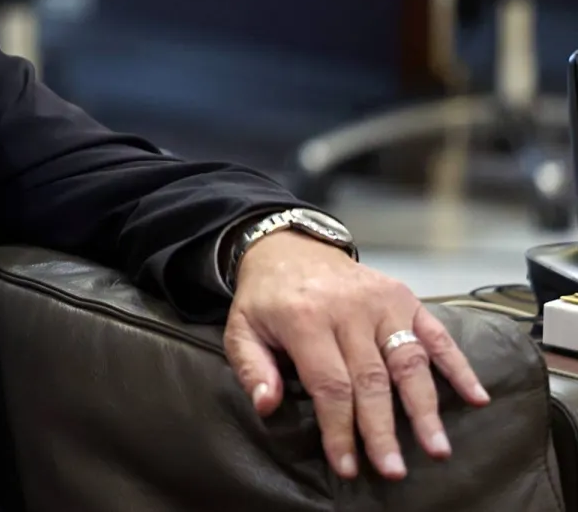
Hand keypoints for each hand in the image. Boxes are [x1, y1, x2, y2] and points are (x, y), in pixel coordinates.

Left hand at [223, 231, 489, 480]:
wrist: (290, 247)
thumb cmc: (267, 298)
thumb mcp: (241, 328)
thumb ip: (252, 368)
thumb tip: (266, 405)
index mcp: (305, 318)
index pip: (329, 384)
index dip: (339, 428)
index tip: (347, 465)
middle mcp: (349, 308)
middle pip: (372, 379)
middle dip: (383, 430)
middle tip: (393, 469)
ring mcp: (382, 301)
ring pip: (408, 360)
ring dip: (424, 408)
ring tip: (437, 448)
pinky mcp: (405, 296)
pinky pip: (436, 334)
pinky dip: (458, 366)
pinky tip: (476, 396)